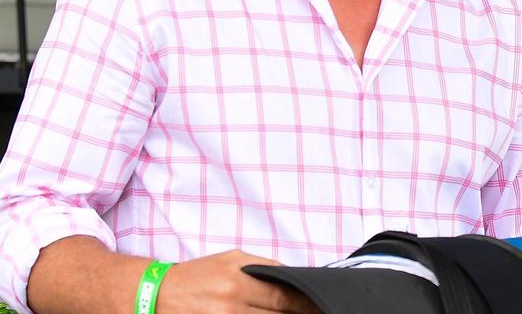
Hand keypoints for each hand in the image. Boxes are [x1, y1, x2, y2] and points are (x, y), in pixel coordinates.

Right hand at [157, 250, 321, 313]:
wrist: (156, 294)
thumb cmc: (197, 275)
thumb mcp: (231, 260)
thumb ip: (264, 267)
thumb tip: (292, 277)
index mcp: (238, 284)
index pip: (283, 299)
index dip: (305, 304)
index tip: (318, 305)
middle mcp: (231, 308)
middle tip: (314, 313)